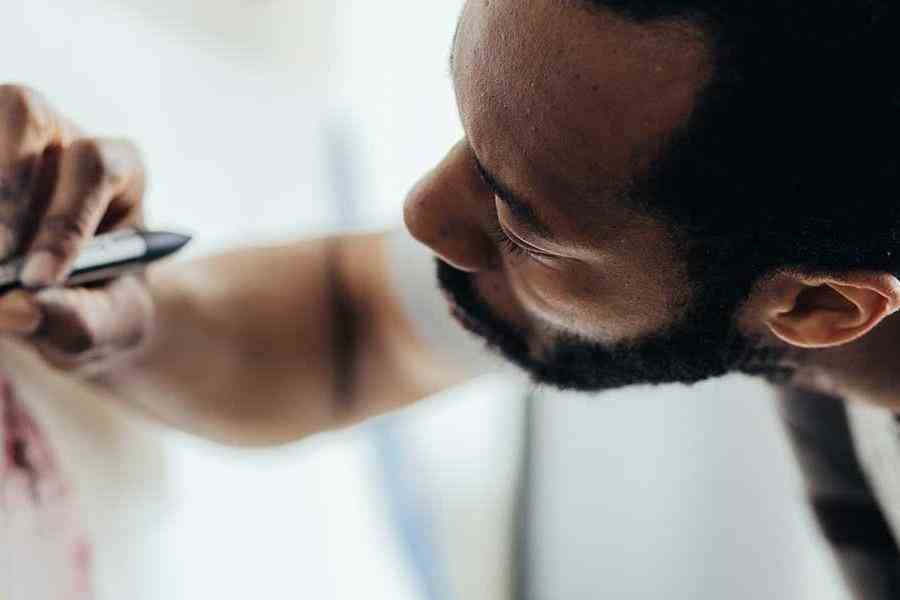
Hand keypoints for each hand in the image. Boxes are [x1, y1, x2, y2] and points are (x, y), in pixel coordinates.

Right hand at [0, 84, 152, 372]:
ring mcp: (6, 136)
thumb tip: (24, 307)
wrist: (70, 306)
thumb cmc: (98, 305)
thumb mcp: (110, 325)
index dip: (63, 220)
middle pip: (24, 112)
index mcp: (119, 167)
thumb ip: (81, 321)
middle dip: (4, 191)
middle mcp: (60, 134)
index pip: (95, 167)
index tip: (38, 280)